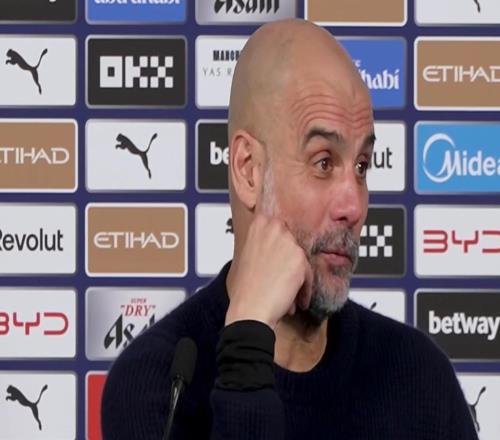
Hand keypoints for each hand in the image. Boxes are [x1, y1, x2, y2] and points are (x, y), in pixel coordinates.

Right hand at [225, 214, 312, 328]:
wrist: (250, 309)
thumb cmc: (246, 289)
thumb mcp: (246, 256)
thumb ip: (262, 244)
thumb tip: (274, 248)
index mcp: (259, 224)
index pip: (279, 223)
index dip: (281, 242)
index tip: (280, 255)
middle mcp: (274, 228)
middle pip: (292, 243)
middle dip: (289, 262)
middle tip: (281, 279)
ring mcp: (288, 243)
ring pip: (300, 260)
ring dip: (297, 278)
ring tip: (287, 295)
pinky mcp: (300, 259)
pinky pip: (308, 275)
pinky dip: (303, 290)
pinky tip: (294, 301)